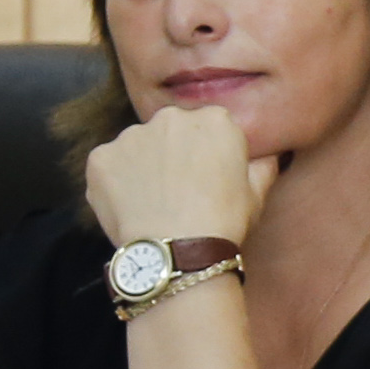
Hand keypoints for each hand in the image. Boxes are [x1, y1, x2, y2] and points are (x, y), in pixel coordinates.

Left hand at [83, 102, 279, 251]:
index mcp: (215, 120)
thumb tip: (267, 155)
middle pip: (171, 130)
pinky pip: (109, 165)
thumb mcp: (257, 195)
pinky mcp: (101, 157)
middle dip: (173, 153)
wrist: (177, 251)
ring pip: (138, 146)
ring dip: (143, 166)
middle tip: (179, 190)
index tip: (207, 178)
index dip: (207, 153)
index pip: (209, 127)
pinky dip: (116, 182)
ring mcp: (131, 135)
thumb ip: (262, 166)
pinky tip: (131, 206)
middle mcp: (170, 117)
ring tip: (153, 202)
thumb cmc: (223, 223)